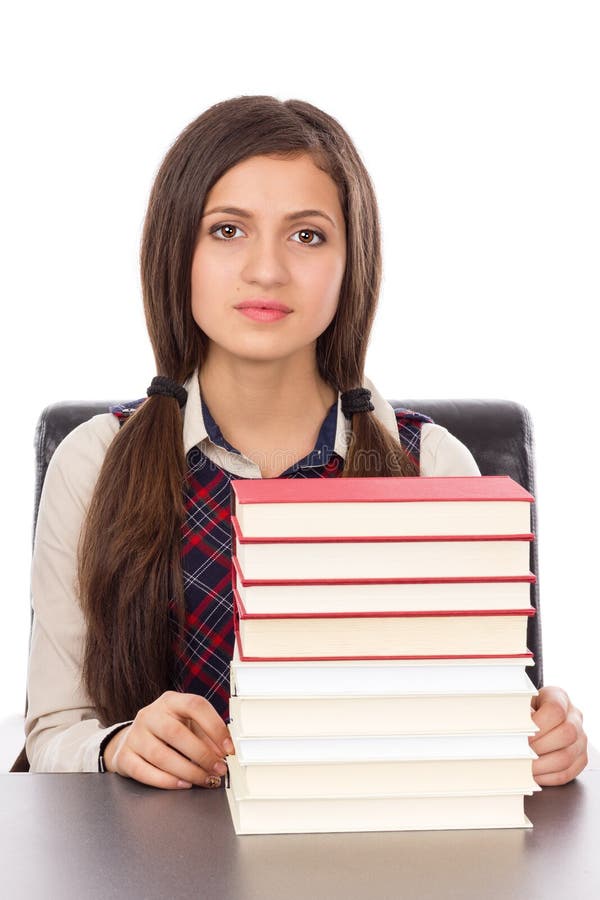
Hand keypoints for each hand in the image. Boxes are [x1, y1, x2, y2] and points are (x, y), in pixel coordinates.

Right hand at [102, 691, 234, 789]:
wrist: (133, 740)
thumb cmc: (168, 732)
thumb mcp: (188, 725)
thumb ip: (206, 736)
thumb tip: (225, 753)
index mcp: (170, 701)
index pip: (194, 705)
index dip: (215, 726)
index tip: (229, 748)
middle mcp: (150, 714)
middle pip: (175, 732)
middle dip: (202, 754)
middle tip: (219, 769)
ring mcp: (134, 735)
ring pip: (160, 755)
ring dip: (188, 771)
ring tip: (205, 780)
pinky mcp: (124, 756)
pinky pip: (144, 771)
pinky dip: (166, 781)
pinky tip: (184, 784)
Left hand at [529, 685, 587, 785]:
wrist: (540, 713)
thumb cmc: (529, 708)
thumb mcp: (522, 701)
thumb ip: (519, 712)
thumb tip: (510, 728)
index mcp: (559, 697)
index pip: (555, 710)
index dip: (538, 725)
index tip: (522, 734)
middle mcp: (574, 717)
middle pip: (565, 735)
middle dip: (539, 747)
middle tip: (521, 752)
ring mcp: (580, 739)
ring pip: (566, 757)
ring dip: (541, 766)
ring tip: (524, 766)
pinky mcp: (580, 758)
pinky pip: (567, 773)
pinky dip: (547, 777)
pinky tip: (533, 774)